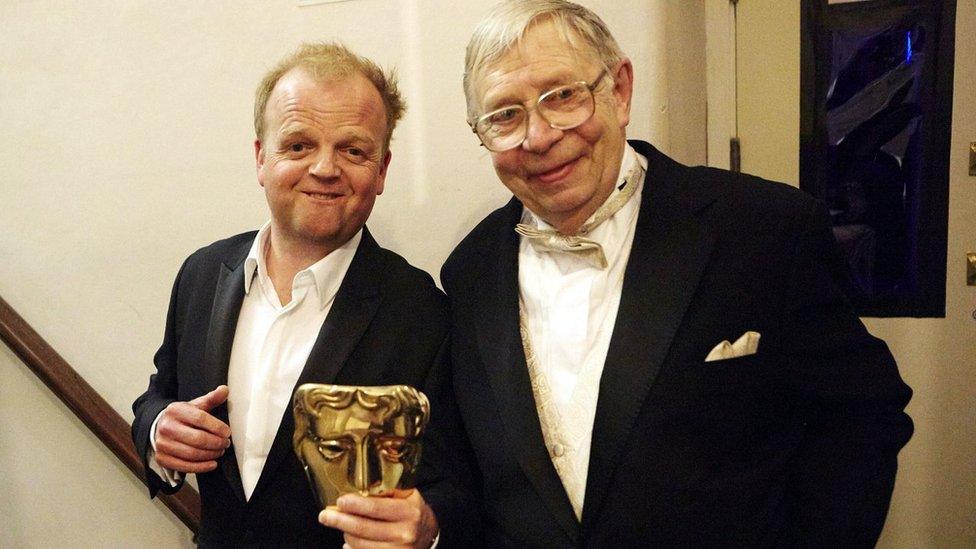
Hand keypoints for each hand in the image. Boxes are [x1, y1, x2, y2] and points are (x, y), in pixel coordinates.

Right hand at [154, 385, 231, 473]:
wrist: (159, 427)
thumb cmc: (182, 417)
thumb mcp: (195, 405)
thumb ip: (211, 398)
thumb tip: (225, 390)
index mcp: (175, 410)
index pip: (200, 418)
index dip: (217, 427)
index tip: (227, 432)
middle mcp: (166, 427)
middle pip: (197, 439)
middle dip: (216, 443)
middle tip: (225, 444)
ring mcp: (162, 444)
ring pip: (192, 454)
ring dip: (210, 455)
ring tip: (220, 451)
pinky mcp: (162, 458)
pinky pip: (184, 466)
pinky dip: (201, 467)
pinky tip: (212, 463)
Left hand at [319, 489, 438, 548]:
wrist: (428, 534)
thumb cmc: (412, 511)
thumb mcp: (407, 495)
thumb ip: (387, 490)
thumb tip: (359, 487)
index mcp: (408, 512)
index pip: (376, 508)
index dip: (355, 505)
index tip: (340, 501)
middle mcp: (404, 534)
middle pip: (363, 529)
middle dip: (340, 521)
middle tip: (325, 515)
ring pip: (359, 544)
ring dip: (345, 534)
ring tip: (341, 524)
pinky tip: (348, 542)